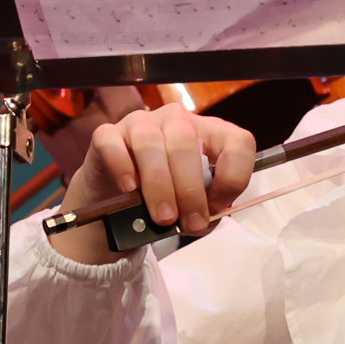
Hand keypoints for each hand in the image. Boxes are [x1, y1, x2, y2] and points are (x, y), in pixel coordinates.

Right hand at [49, 105, 255, 265]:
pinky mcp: (107, 134)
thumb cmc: (164, 199)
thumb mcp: (194, 206)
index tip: (219, 206)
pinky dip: (123, 167)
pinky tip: (130, 188)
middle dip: (190, 190)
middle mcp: (177, 120)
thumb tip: (205, 217)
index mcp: (209, 133)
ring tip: (163, 217)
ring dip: (160, 184)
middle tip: (188, 223)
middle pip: (186, 143)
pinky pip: (114, 144)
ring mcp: (140, 123)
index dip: (234, 176)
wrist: (116, 201)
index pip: (238, 141)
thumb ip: (206, 208)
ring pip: (151, 143)